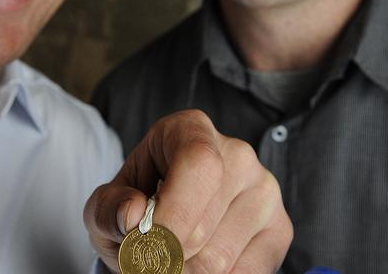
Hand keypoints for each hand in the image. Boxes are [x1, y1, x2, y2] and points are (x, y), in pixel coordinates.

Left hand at [84, 110, 291, 272]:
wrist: (162, 227)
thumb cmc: (135, 208)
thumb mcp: (106, 205)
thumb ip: (109, 208)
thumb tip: (134, 215)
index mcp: (190, 129)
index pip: (198, 163)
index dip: (173, 211)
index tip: (145, 241)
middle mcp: (237, 153)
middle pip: (203, 223)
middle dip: (165, 253)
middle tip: (149, 253)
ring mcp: (265, 190)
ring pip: (220, 258)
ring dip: (184, 271)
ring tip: (171, 255)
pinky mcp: (281, 228)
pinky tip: (198, 263)